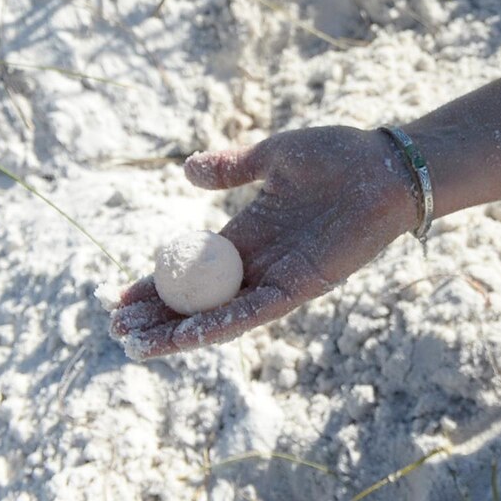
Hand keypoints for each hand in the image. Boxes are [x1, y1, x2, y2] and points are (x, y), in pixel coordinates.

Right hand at [107, 125, 417, 360]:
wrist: (385, 166)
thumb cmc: (339, 155)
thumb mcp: (274, 156)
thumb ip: (232, 167)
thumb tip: (187, 169)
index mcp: (249, 232)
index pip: (192, 268)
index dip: (156, 284)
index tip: (118, 297)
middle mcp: (259, 261)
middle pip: (197, 299)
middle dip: (157, 315)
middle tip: (115, 327)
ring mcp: (278, 277)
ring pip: (217, 315)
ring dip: (176, 332)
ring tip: (134, 345)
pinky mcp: (300, 287)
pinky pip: (252, 314)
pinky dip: (217, 326)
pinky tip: (184, 339)